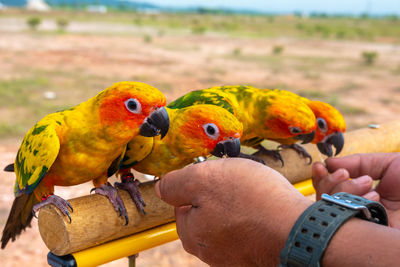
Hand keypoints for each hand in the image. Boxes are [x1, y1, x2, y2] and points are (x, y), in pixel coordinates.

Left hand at [155, 158, 310, 265]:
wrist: (302, 230)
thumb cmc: (252, 201)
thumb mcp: (204, 179)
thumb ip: (176, 183)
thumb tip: (160, 188)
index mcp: (191, 233)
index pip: (183, 203)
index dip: (200, 185)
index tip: (219, 180)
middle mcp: (209, 251)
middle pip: (207, 212)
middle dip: (222, 195)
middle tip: (242, 186)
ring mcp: (234, 256)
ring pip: (230, 220)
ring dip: (241, 205)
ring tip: (258, 196)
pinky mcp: (256, 254)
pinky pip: (249, 228)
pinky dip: (256, 217)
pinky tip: (268, 209)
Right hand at [312, 153, 399, 227]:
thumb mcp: (388, 164)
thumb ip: (359, 162)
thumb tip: (329, 162)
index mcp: (362, 194)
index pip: (329, 189)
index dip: (321, 178)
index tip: (320, 167)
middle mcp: (358, 210)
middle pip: (323, 200)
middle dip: (329, 183)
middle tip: (345, 174)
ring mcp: (361, 225)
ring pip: (330, 211)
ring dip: (344, 191)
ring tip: (367, 183)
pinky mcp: (367, 238)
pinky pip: (345, 224)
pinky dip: (355, 206)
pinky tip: (374, 198)